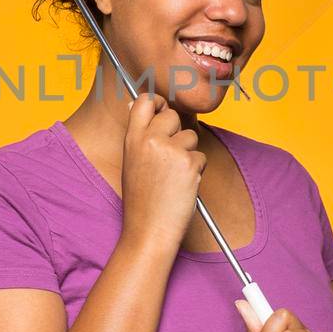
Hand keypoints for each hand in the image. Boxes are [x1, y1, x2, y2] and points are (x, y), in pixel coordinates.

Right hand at [119, 93, 204, 256]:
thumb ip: (139, 135)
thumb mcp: (131, 162)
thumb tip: (140, 105)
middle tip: (170, 158)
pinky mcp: (189, 163)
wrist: (148, 231)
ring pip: (191, 136)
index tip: (162, 111)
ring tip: (173, 177)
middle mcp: (150, 140)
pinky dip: (196, 171)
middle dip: (177, 133)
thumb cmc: (141, 201)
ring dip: (188, 154)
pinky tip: (182, 186)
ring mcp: (170, 150)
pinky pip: (201, 156)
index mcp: (132, 139)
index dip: (157, 102)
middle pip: (173, 116)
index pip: (144, 100)